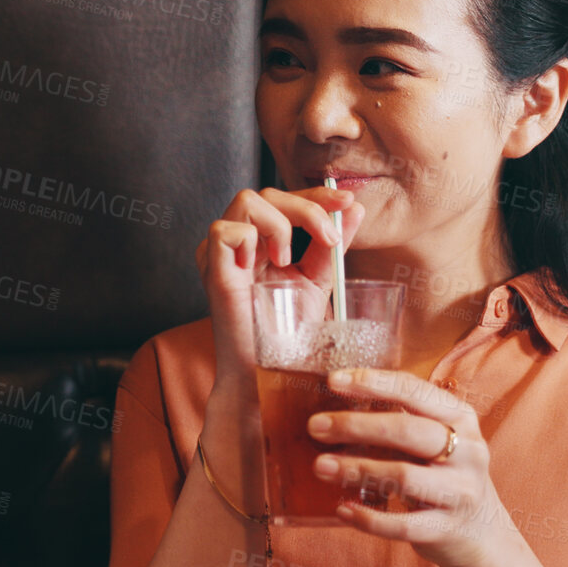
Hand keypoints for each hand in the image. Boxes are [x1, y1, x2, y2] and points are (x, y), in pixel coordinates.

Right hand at [195, 187, 365, 391]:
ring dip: (280, 223)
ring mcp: (221, 254)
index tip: (347, 201)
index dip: (315, 195)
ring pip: (246, 201)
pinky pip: (224, 231)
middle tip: (330, 238)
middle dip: (307, 207)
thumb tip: (354, 208)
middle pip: (267, 193)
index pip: (284, 199)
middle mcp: (237, 242)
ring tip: (288, 259)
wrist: (269, 373)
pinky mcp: (213, 270)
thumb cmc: (286, 333)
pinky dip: (249, 240)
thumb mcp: (317, 278)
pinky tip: (262, 267)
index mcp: (258, 241)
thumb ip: (330, 244)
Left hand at [307, 369, 514, 566]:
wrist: (483, 536)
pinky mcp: (446, 528)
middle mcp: (467, 451)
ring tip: (321, 466)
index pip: (414, 390)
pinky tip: (343, 509)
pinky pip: (402, 524)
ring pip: (402, 476)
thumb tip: (336, 410)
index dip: (372, 382)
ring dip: (356, 469)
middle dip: (356, 425)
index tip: (333, 381)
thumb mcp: (436, 442)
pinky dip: (368, 518)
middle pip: (407, 431)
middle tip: (316, 426)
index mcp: (461, 419)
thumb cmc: (445, 477)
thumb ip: (400, 422)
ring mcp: (460, 492)